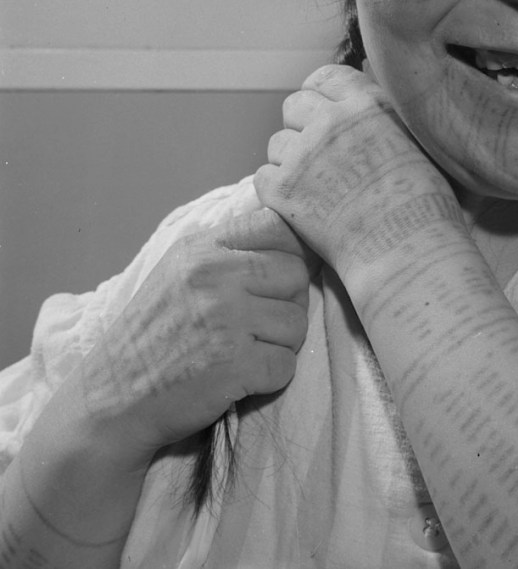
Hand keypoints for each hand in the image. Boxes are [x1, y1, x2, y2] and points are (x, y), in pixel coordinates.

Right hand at [74, 209, 313, 463]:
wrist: (110, 400)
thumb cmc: (152, 335)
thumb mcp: (180, 272)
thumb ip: (230, 251)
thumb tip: (298, 243)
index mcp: (202, 248)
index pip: (277, 226)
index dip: (291, 253)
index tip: (278, 279)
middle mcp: (214, 276)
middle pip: (296, 274)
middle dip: (289, 302)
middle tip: (260, 325)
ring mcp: (226, 319)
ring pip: (297, 322)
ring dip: (282, 343)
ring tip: (247, 351)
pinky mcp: (235, 364)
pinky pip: (286, 365)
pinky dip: (271, 377)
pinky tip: (242, 377)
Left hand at [254, 64, 463, 277]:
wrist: (407, 250)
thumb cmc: (425, 205)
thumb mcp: (418, 141)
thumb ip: (386, 119)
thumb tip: (370, 110)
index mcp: (367, 104)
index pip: (325, 77)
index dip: (321, 94)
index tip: (324, 111)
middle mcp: (331, 121)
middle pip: (294, 105)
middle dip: (301, 124)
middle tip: (317, 154)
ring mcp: (304, 155)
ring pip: (277, 143)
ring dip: (290, 160)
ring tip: (315, 186)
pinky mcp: (283, 190)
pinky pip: (264, 177)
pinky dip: (278, 191)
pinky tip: (303, 206)